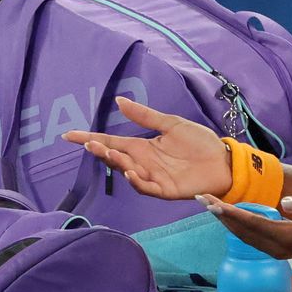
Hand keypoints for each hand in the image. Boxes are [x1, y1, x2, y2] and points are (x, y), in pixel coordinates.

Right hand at [62, 97, 229, 200]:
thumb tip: (119, 101)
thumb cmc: (199, 142)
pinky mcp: (166, 190)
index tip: (68, 135)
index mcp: (142, 147)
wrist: (223, 160)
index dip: (90, 139)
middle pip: (115, 158)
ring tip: (109, 153)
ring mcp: (153, 177)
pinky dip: (137, 181)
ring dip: (117, 164)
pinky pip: (147, 187)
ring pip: (128, 172)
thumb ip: (145, 116)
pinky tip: (130, 172)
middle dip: (101, 152)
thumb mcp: (170, 123)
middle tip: (90, 145)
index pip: (111, 142)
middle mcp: (143, 163)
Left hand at [199, 193, 291, 261]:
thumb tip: (286, 202)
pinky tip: (228, 217)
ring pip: (245, 236)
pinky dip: (237, 226)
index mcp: (290, 237)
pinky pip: (252, 238)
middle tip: (202, 199)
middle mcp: (279, 247)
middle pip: (244, 232)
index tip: (214, 204)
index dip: (233, 214)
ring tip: (210, 205)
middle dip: (222, 216)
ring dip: (226, 221)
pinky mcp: (278, 249)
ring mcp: (278, 250)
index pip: (254, 224)